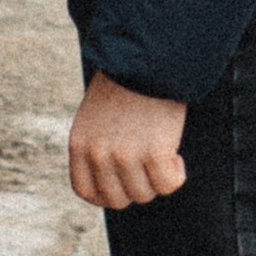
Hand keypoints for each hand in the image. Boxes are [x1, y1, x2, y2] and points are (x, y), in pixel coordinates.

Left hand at [68, 70, 187, 211]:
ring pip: (144, 194)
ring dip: (157, 179)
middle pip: (118, 199)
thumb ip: (97, 145)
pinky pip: (168, 185)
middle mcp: (98, 154)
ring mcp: (125, 156)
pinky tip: (176, 155)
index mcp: (79, 144)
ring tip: (163, 153)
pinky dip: (175, 174)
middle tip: (148, 167)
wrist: (148, 56)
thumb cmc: (126, 82)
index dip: (107, 194)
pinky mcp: (154, 153)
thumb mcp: (95, 115)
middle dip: (135, 187)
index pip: (86, 191)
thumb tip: (113, 179)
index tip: (123, 185)